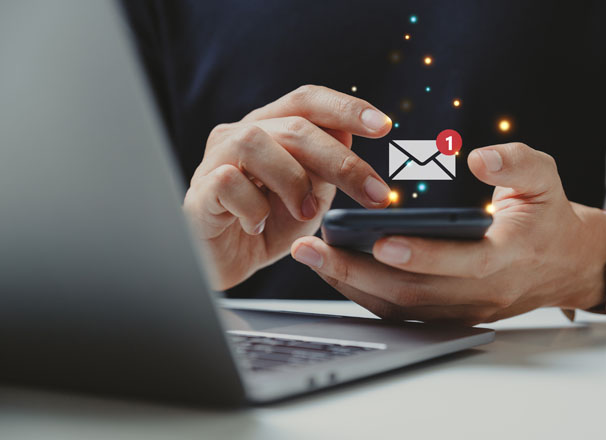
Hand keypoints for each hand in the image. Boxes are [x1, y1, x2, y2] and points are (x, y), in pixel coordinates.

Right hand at [183, 85, 392, 289]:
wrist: (225, 263)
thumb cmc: (267, 225)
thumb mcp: (309, 196)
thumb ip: (325, 168)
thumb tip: (348, 136)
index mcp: (270, 127)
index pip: (307, 101)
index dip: (346, 107)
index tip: (384, 126)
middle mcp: (240, 134)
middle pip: (294, 126)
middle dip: (341, 161)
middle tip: (375, 194)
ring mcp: (215, 160)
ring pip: (255, 142)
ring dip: (293, 180)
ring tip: (307, 213)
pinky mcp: (198, 192)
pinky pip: (228, 182)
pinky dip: (254, 208)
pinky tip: (259, 226)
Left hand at [291, 142, 605, 324]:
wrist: (566, 264)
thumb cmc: (548, 216)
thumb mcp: (545, 178)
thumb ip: (516, 163)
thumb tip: (478, 157)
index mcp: (508, 257)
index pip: (464, 263)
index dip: (423, 255)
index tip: (381, 240)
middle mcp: (482, 293)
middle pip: (415, 293)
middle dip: (358, 273)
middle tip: (312, 249)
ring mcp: (463, 310)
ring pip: (401, 308)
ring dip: (352, 285)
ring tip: (311, 257)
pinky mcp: (449, 315)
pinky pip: (401, 311)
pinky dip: (364, 294)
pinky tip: (334, 271)